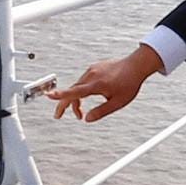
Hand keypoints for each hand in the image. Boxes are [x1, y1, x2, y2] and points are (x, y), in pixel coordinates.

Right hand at [47, 44, 163, 122]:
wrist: (136, 65)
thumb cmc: (129, 83)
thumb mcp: (117, 103)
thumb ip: (101, 111)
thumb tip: (87, 119)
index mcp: (97, 85)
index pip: (75, 91)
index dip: (61, 95)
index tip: (49, 96)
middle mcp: (92, 75)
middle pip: (73, 91)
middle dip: (65, 105)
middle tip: (59, 116)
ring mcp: (92, 70)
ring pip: (77, 86)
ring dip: (75, 99)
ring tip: (79, 112)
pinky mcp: (94, 67)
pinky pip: (83, 80)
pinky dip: (81, 90)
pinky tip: (89, 96)